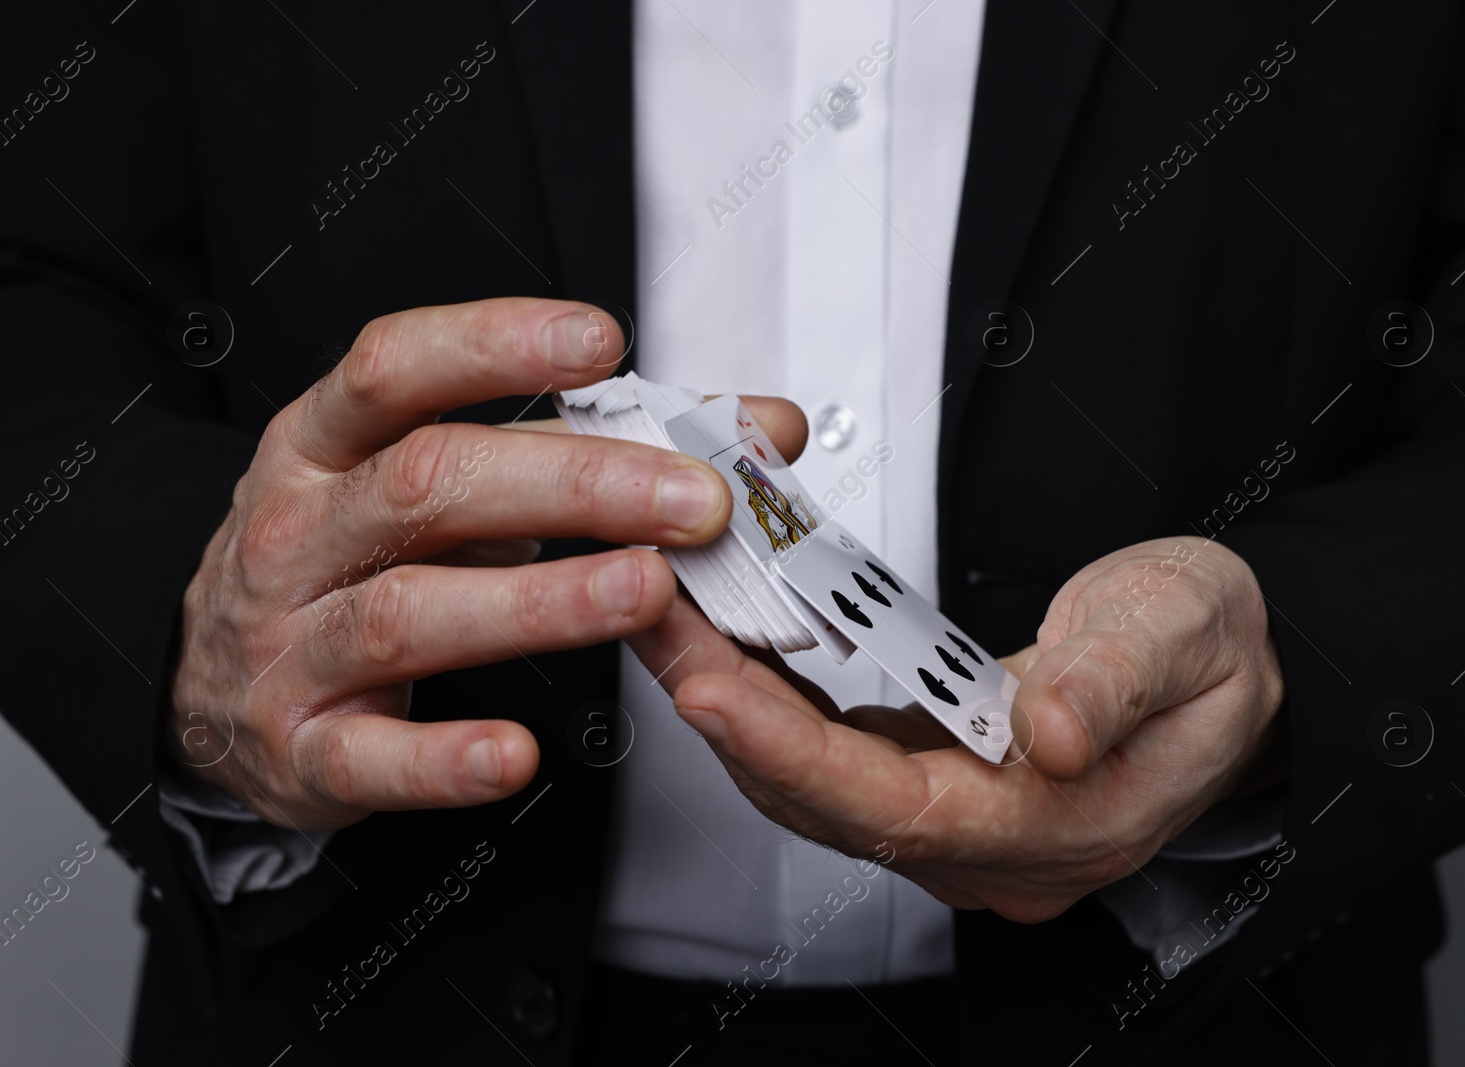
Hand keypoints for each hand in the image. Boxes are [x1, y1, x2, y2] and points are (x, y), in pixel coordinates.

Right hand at [166, 297, 804, 831]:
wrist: (215, 685)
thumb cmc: (358, 560)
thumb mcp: (453, 484)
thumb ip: (597, 447)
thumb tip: (760, 427)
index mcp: (327, 443)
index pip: (396, 367)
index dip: (496, 345)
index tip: (601, 343)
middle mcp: (299, 531)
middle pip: (429, 484)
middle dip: (573, 484)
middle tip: (691, 499)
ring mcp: (288, 643)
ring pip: (406, 611)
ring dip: (536, 602)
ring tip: (644, 591)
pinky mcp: (303, 748)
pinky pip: (372, 757)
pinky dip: (446, 757)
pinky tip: (519, 752)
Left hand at [628, 536, 1282, 921]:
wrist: (1234, 670)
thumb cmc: (1216, 650)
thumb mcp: (1187, 632)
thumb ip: (1113, 678)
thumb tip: (1048, 732)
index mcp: (1065, 824)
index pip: (901, 809)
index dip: (792, 754)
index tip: (707, 688)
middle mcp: (999, 848)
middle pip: (831, 799)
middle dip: (727, 713)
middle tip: (653, 617)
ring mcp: (963, 828)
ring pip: (815, 784)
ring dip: (732, 704)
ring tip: (667, 615)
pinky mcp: (938, 791)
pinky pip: (830, 761)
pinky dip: (770, 707)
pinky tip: (728, 645)